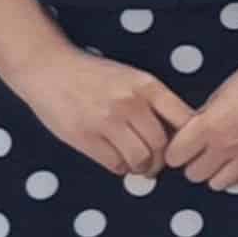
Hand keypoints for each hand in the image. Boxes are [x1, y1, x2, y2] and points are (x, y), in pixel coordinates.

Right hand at [8, 39, 188, 178]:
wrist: (48, 68)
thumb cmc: (94, 76)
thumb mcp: (132, 78)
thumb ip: (154, 101)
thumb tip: (179, 133)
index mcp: (148, 86)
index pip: (184, 119)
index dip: (188, 140)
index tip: (182, 147)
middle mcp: (130, 103)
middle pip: (162, 145)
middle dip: (162, 160)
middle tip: (156, 164)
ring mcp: (106, 120)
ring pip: (140, 158)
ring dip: (142, 168)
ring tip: (139, 166)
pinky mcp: (84, 136)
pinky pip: (114, 163)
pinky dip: (121, 168)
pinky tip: (118, 161)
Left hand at [156, 29, 237, 192]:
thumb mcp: (216, 97)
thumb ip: (200, 123)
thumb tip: (188, 143)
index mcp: (210, 126)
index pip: (174, 157)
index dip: (177, 151)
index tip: (183, 146)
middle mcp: (229, 145)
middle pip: (193, 174)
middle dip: (196, 162)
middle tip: (205, 150)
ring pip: (217, 184)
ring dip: (218, 172)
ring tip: (226, 156)